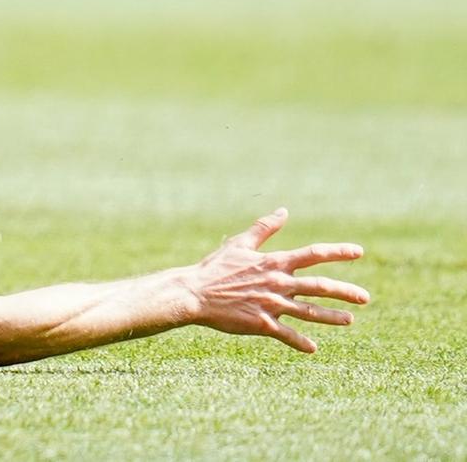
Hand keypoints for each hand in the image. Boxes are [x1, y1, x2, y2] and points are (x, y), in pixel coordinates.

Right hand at [188, 209, 368, 353]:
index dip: (337, 252)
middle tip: (364, 297)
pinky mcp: (262, 324)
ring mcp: (271, 305)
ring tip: (348, 320)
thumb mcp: (239, 244)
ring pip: (310, 312)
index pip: (312, 254)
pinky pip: (288, 335)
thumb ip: (264, 228)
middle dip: (345, 292)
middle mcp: (277, 283)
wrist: (194, 293)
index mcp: (273, 263)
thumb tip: (284, 211)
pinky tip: (313, 348)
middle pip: (319, 286)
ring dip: (332, 317)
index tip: (358, 252)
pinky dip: (301, 342)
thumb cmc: (216, 267)